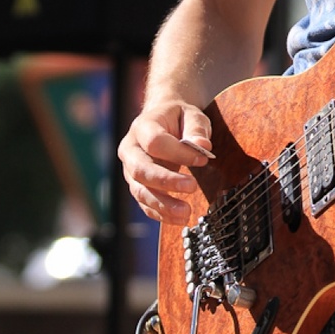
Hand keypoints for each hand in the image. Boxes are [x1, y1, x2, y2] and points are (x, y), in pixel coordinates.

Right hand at [118, 102, 213, 224]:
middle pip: (140, 169)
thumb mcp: (191, 115)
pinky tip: (179, 218)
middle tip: (192, 187)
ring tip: (186, 212)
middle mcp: (130, 149)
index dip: (178, 153)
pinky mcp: (137, 185)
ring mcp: (130, 169)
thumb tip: (203, 147)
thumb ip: (196, 129)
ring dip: (163, 205)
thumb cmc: (178, 118)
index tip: (203, 160)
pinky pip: (144, 203)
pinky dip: (161, 213)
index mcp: (142, 126)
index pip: (155, 142)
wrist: (162, 121)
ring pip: (140, 191)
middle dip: (166, 182)